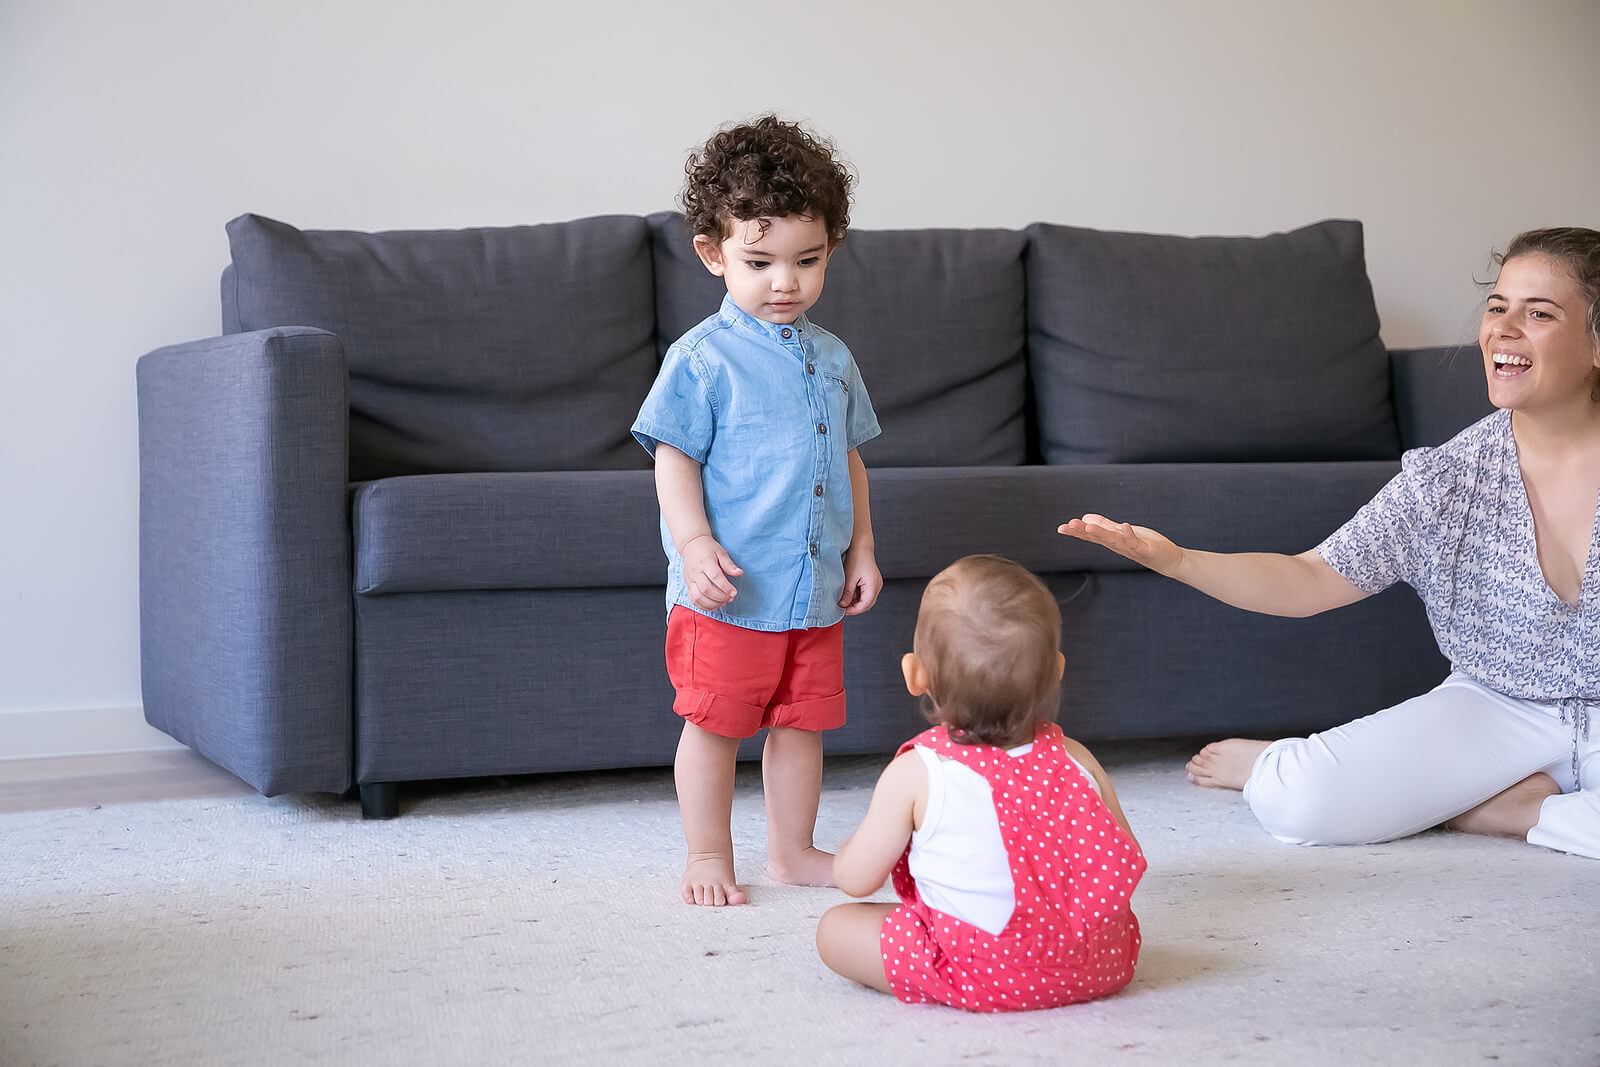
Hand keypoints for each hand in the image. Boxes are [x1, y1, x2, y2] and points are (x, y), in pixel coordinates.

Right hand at [680, 534, 741, 610]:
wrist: (691, 546)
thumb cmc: (708, 549)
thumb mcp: (721, 552)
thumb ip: (729, 564)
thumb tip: (739, 573)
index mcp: (706, 562)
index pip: (715, 577)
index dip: (725, 587)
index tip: (734, 593)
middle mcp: (696, 572)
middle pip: (706, 589)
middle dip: (720, 597)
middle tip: (730, 598)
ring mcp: (690, 580)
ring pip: (698, 596)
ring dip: (711, 603)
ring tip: (723, 603)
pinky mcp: (688, 585)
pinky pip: (693, 599)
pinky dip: (703, 606)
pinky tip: (713, 605)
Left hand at [839, 544, 881, 615]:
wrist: (861, 546)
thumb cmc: (856, 558)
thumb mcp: (849, 578)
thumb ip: (847, 594)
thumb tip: (843, 605)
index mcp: (873, 585)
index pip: (865, 605)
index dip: (854, 610)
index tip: (843, 611)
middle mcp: (877, 586)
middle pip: (867, 604)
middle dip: (854, 607)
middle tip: (842, 608)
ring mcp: (876, 584)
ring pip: (866, 600)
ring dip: (855, 602)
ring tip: (844, 600)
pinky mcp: (872, 582)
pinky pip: (865, 594)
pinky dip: (857, 596)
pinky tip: (848, 594)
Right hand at [1057, 514, 1183, 576]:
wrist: (1168, 560)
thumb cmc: (1145, 545)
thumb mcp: (1122, 532)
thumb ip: (1105, 525)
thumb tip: (1085, 518)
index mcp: (1112, 541)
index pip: (1091, 535)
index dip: (1076, 532)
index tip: (1061, 528)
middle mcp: (1118, 546)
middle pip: (1098, 537)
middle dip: (1082, 531)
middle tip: (1067, 526)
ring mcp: (1131, 548)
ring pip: (1113, 540)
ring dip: (1101, 533)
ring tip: (1088, 526)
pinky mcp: (1145, 549)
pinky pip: (1135, 542)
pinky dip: (1130, 534)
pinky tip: (1125, 526)